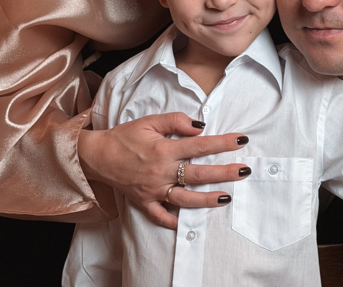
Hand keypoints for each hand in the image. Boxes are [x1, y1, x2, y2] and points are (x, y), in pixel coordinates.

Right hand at [78, 112, 250, 228]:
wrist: (98, 156)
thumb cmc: (126, 136)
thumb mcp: (150, 121)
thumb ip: (176, 121)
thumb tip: (200, 127)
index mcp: (164, 150)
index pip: (200, 146)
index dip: (223, 142)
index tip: (241, 140)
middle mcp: (160, 172)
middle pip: (198, 174)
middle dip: (224, 172)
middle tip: (244, 171)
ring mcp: (153, 190)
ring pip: (185, 198)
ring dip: (207, 199)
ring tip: (226, 198)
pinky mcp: (144, 202)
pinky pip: (161, 216)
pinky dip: (174, 221)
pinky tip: (190, 222)